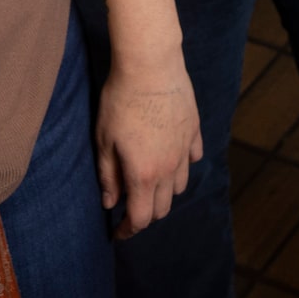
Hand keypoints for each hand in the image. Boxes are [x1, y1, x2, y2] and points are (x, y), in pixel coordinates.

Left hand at [95, 56, 202, 239]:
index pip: (140, 218)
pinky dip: (182, 165)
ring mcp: (185, 149)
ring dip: (164, 192)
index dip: (128, 230)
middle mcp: (169, 168)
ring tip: (150, 182)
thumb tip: (110, 202)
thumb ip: (108, 174)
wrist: (150, 64)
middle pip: (162, 207)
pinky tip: (172, 155)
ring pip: (179, 186)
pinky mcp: (194, 129)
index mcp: (144, 174)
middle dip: (146, 214)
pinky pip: (193, 158)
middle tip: (130, 207)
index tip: (118, 233)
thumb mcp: (104, 139)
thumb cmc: (121, 100)